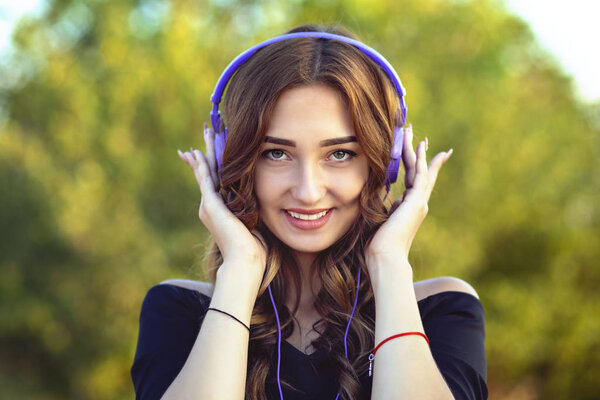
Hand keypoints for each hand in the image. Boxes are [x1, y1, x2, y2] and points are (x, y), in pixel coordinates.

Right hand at [178, 123, 267, 284]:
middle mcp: (210, 207)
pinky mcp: (211, 205)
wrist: (245, 261)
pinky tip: (197, 153)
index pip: (216, 180)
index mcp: (220, 211)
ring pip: (206, 171)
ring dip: (205, 151)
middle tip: (206, 132)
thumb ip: (251, 210)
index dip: (215, 163)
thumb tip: (260, 203)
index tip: (212, 149)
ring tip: (205, 132)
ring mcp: (208, 206)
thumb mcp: (252, 223)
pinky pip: (205, 180)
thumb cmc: (253, 248)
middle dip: (207, 151)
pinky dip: (201, 165)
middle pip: (208, 171)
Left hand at [365, 124, 452, 266]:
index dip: (419, 165)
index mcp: (409, 208)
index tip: (422, 153)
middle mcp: (418, 204)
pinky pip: (421, 175)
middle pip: (421, 172)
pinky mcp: (416, 202)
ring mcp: (419, 202)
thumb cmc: (379, 245)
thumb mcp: (382, 220)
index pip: (416, 181)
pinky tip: (420, 146)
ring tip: (416, 134)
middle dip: (420, 153)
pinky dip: (422, 159)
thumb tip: (390, 200)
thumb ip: (388, 209)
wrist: (385, 257)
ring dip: (418, 151)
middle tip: (421, 136)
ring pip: (421, 169)